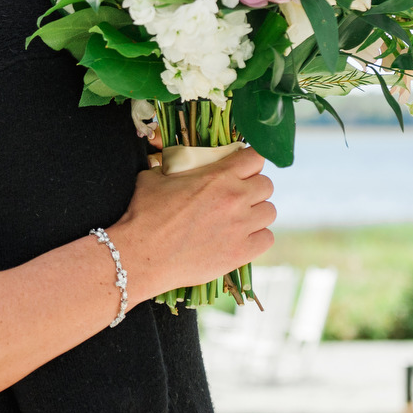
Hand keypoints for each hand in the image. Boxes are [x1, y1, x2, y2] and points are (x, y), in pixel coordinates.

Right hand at [109, 147, 275, 299]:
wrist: (142, 255)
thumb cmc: (144, 215)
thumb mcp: (155, 178)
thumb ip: (174, 168)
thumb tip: (175, 166)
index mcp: (217, 176)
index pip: (255, 158)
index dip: (250, 161)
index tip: (242, 168)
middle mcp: (235, 198)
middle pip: (266, 185)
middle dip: (253, 187)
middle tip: (237, 196)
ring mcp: (241, 227)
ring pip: (270, 212)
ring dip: (257, 213)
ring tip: (240, 219)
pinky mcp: (241, 252)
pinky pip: (267, 239)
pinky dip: (257, 238)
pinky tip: (241, 238)